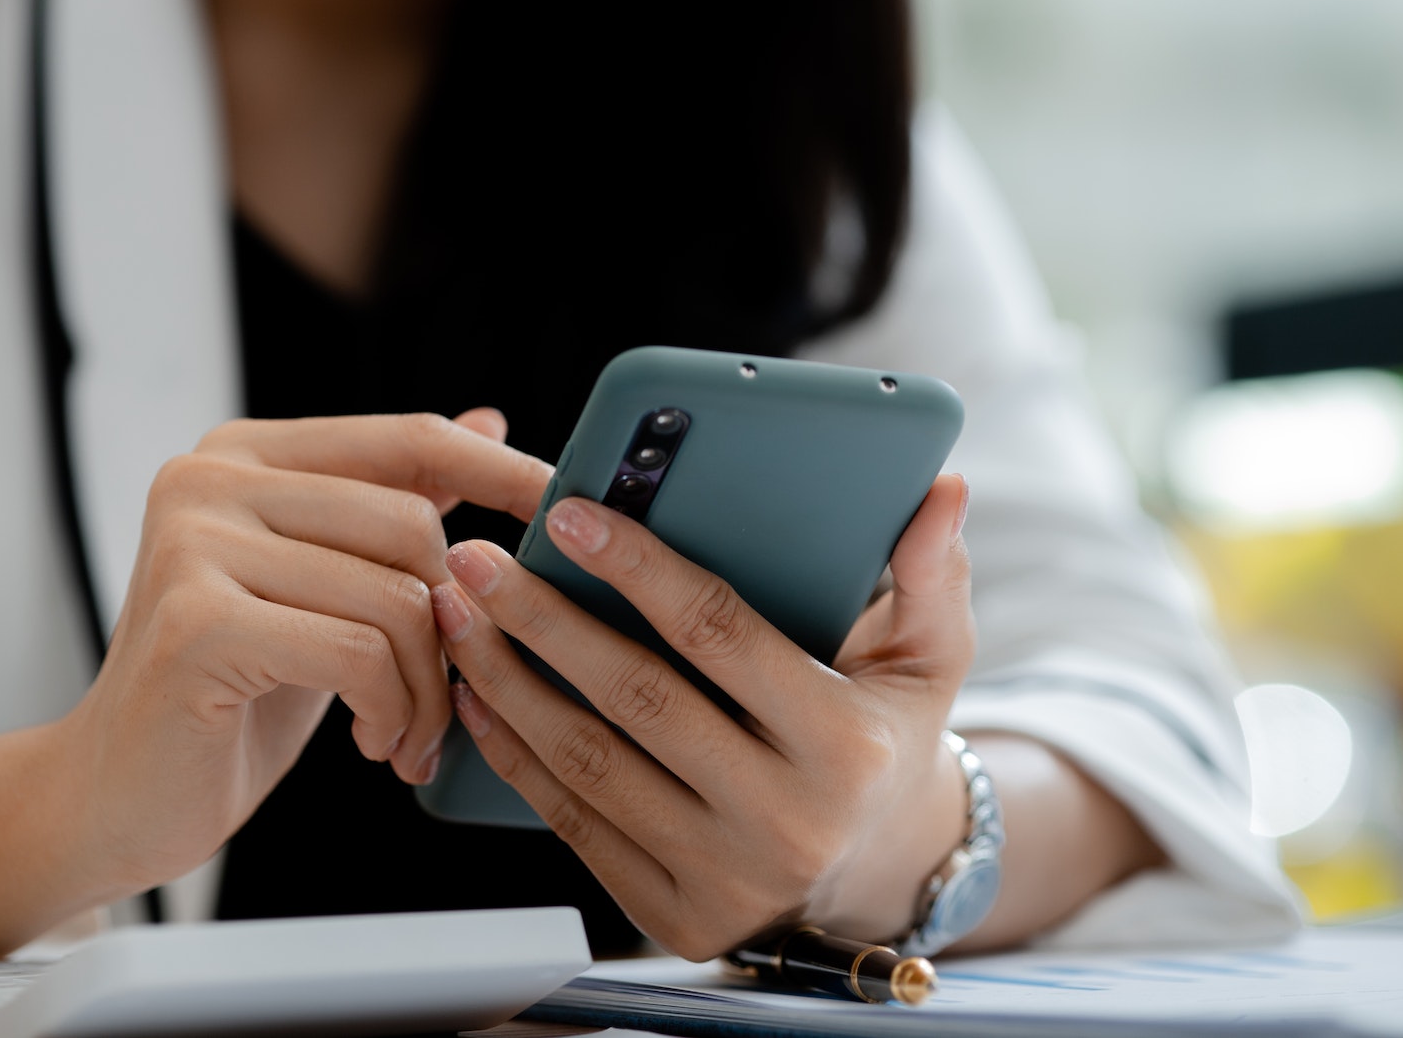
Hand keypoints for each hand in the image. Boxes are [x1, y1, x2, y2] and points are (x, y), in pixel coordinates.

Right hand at [61, 409, 550, 894]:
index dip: (501, 472)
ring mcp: (193, 544)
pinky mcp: (197, 622)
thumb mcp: (325, 585)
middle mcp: (209, 479)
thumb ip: (391, 502)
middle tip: (443, 696)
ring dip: (427, 686)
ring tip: (406, 733)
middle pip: (413, 524)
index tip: (567, 508)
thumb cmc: (232, 691)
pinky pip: (358, 653)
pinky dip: (391, 711)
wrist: (117, 795)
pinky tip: (373, 743)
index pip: (408, 438)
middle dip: (452, 625)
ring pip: (395, 596)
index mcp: (242, 453)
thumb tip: (490, 420)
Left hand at [430, 474, 975, 958]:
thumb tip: (943, 488)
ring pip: (589, 763)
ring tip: (459, 614)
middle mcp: (785, 822)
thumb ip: (932, 573)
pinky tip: (478, 693)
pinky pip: (572, 822)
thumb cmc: (887, 737)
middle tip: (476, 558)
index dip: (639, 568)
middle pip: (637, 699)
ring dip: (509, 682)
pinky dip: (514, 754)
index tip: (569, 512)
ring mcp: (723, 877)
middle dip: (543, 618)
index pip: (722, 636)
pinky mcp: (672, 913)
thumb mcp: (931, 660)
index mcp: (845, 746)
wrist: (875, 873)